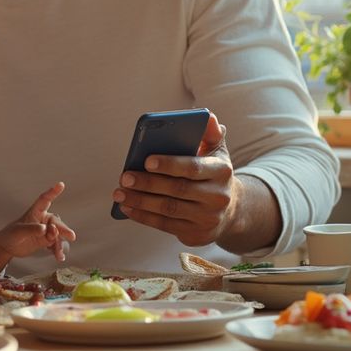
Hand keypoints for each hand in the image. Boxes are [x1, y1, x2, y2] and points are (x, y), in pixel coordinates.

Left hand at [0, 182, 77, 267]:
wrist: (8, 247)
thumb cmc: (10, 235)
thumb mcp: (18, 232)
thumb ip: (31, 230)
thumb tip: (45, 229)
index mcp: (34, 212)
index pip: (44, 200)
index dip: (52, 192)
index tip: (61, 184)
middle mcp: (43, 219)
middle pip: (56, 222)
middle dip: (63, 229)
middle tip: (71, 236)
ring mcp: (46, 230)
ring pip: (58, 235)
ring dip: (60, 244)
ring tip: (58, 254)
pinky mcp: (46, 240)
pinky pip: (56, 244)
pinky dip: (58, 250)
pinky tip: (58, 257)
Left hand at [112, 113, 237, 246]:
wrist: (232, 212)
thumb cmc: (213, 174)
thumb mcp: (217, 152)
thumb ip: (209, 133)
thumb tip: (207, 116)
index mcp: (221, 171)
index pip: (194, 167)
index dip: (169, 164)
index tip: (146, 160)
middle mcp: (218, 196)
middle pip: (177, 189)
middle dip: (147, 183)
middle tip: (125, 177)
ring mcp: (207, 218)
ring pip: (168, 209)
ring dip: (140, 201)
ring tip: (119, 193)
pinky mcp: (196, 234)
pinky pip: (165, 225)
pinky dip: (143, 216)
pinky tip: (126, 208)